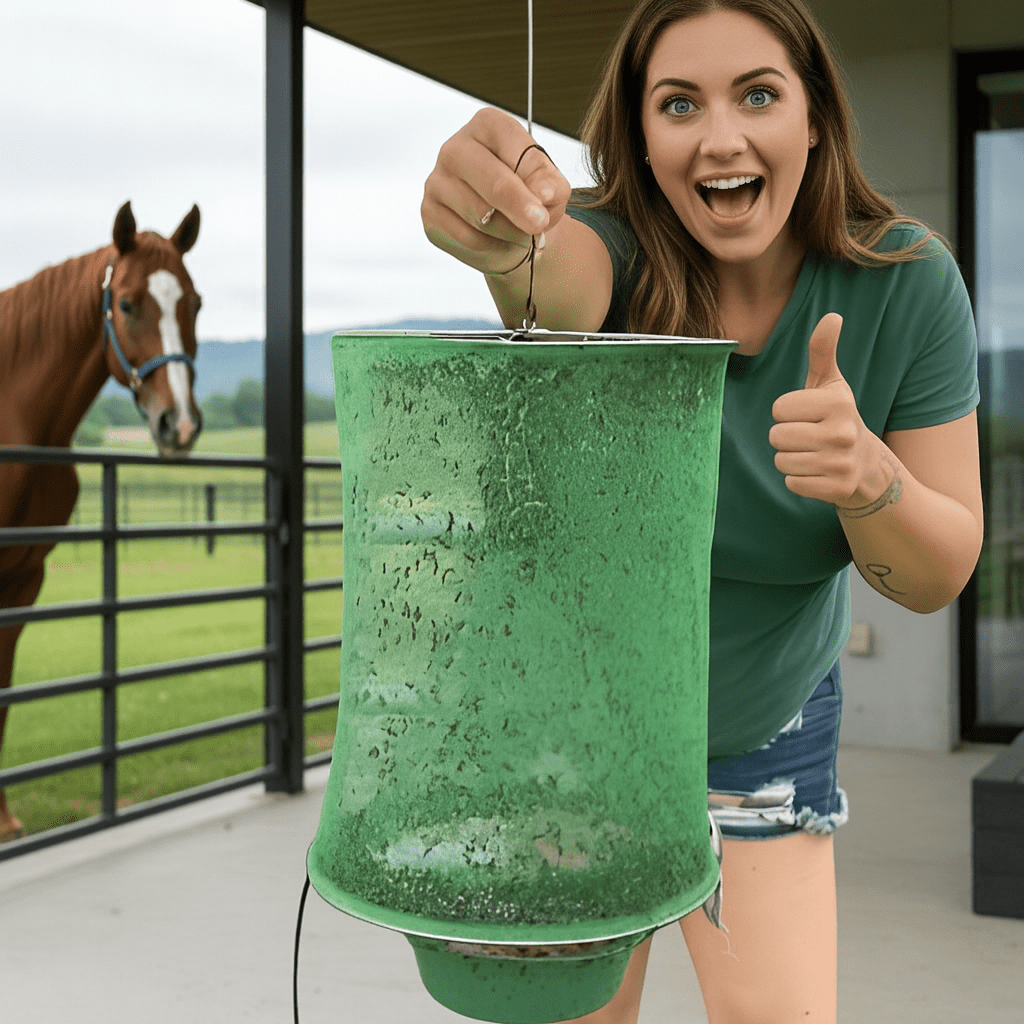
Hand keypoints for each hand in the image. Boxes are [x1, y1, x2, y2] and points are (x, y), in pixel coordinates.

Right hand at [421, 107, 570, 275]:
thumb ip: (551, 184)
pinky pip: (466, 238)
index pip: (510, 144)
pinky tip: (499, 241)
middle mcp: (455, 149)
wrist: (511, 228)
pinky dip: (491, 247)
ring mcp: (437, 181)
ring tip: (522, 234)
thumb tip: (544, 193)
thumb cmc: (529, 197)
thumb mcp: (550, 186)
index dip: (533, 174)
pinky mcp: (430, 214)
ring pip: (479, 215)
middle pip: (490, 180)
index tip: (549, 199)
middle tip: (539, 224)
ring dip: (509, 232)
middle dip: (518, 205)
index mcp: (486, 126)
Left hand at [769, 313, 890, 508]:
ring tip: (813, 454)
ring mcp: (841, 463)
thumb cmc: (836, 417)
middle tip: (808, 437)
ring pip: (781, 462)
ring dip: (791, 459)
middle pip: (776, 437)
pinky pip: (792, 484)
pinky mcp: (837, 489)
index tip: (807, 415)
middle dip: (785, 437)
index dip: (786, 412)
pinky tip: (817, 472)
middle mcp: (842, 433)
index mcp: (838, 403)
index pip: (778, 409)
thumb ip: (823, 351)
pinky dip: (798, 481)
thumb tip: (832, 316)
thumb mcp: (830, 383)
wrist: (866, 464)